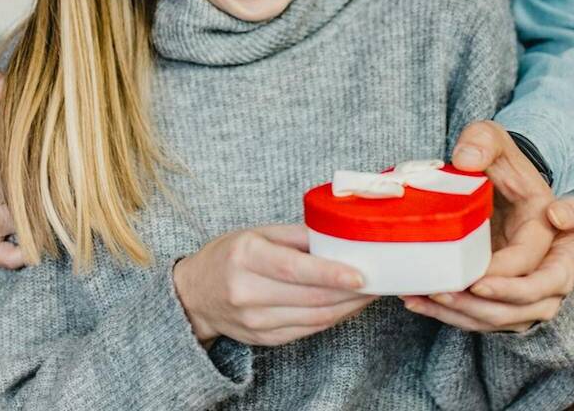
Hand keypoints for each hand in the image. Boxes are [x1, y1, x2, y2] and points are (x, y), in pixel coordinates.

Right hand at [173, 225, 376, 347]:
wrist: (194, 294)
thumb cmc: (229, 255)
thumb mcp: (256, 233)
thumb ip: (297, 235)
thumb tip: (339, 235)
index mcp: (246, 258)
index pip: (294, 269)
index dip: (330, 274)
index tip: (361, 275)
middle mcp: (248, 292)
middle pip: (310, 296)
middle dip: (350, 291)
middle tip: (379, 279)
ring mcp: (255, 321)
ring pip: (314, 317)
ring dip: (348, 307)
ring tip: (370, 293)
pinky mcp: (264, 339)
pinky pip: (308, 330)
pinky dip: (333, 318)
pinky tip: (348, 306)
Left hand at [399, 121, 573, 331]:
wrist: (499, 182)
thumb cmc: (499, 162)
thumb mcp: (492, 139)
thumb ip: (482, 141)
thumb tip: (466, 160)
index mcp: (551, 224)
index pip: (537, 258)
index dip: (511, 273)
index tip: (480, 277)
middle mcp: (552, 260)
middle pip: (535, 299)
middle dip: (494, 301)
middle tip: (454, 291)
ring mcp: (533, 285)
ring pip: (511, 317)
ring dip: (472, 314)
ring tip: (432, 298)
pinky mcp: (508, 298)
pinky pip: (488, 319)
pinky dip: (456, 317)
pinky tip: (421, 303)